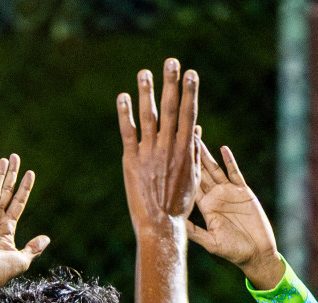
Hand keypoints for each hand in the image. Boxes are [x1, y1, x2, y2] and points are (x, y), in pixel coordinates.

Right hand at [0, 155, 49, 302]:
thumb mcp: (22, 260)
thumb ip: (33, 248)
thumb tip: (46, 239)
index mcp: (7, 229)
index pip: (17, 203)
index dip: (24, 188)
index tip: (30, 173)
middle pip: (5, 193)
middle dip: (11, 175)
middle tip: (15, 157)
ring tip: (4, 159)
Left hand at [118, 58, 200, 240]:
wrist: (161, 225)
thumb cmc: (178, 205)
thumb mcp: (191, 178)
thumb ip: (193, 152)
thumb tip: (195, 129)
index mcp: (184, 151)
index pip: (188, 115)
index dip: (190, 93)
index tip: (192, 73)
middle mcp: (168, 148)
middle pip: (170, 110)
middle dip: (172, 84)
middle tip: (171, 61)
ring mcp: (149, 153)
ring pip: (148, 117)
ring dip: (146, 93)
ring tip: (144, 72)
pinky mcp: (131, 161)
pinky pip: (127, 133)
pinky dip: (124, 114)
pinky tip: (122, 96)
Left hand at [187, 138, 284, 289]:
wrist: (257, 253)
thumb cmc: (233, 251)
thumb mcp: (211, 242)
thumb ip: (195, 232)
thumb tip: (175, 224)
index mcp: (204, 207)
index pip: (188, 184)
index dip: (179, 170)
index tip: (168, 156)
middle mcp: (214, 196)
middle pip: (199, 171)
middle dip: (190, 154)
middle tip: (180, 135)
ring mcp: (229, 192)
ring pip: (214, 168)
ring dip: (205, 153)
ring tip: (197, 136)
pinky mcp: (243, 191)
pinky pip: (235, 173)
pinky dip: (229, 161)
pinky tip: (223, 149)